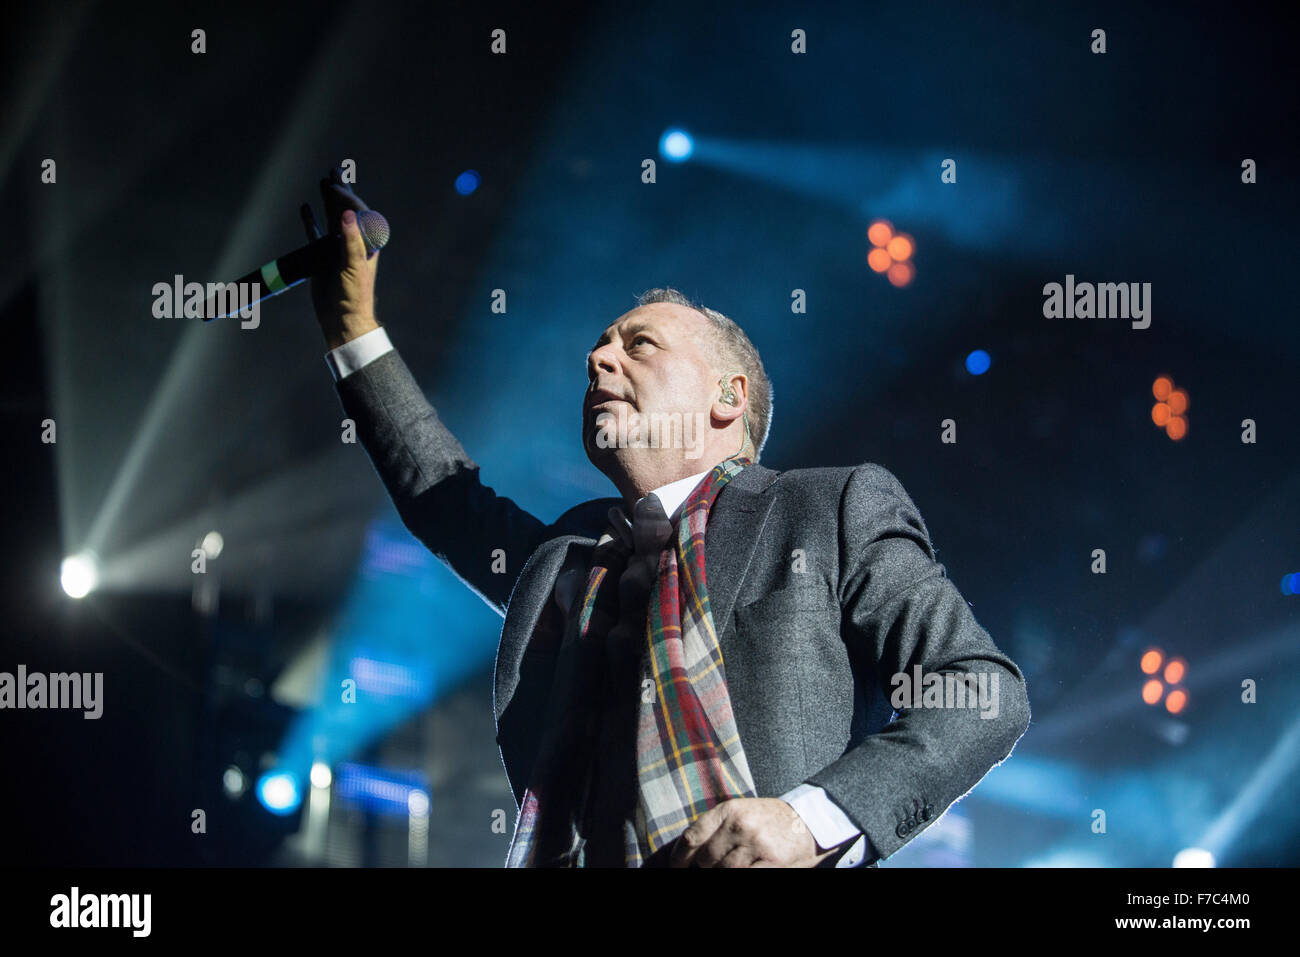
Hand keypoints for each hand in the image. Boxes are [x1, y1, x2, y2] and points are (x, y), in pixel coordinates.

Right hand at [300, 167, 379, 348]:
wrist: (342, 319)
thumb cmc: (354, 295)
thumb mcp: (354, 267)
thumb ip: (351, 241)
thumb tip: (345, 214)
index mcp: (367, 244)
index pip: (359, 213)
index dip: (348, 198)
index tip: (335, 187)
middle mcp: (353, 243)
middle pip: (347, 210)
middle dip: (341, 190)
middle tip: (335, 169)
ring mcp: (336, 249)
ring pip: (331, 218)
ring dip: (327, 200)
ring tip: (322, 180)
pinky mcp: (322, 258)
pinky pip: (315, 234)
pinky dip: (310, 220)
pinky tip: (305, 207)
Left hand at [667, 797, 844, 866]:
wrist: (809, 821)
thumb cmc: (769, 819)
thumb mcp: (741, 812)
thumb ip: (716, 827)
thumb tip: (687, 852)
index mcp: (729, 810)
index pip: (692, 837)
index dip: (679, 857)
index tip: (676, 867)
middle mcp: (740, 825)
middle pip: (706, 858)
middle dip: (703, 868)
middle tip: (705, 868)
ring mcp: (756, 843)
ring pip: (725, 871)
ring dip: (724, 872)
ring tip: (731, 866)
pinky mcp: (771, 861)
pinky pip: (745, 876)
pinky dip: (742, 875)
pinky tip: (748, 869)